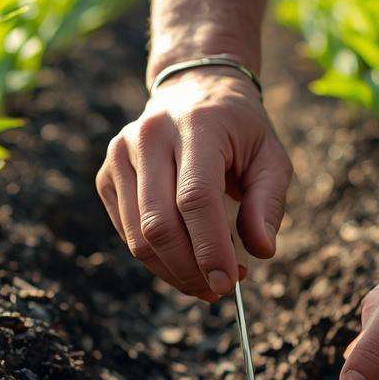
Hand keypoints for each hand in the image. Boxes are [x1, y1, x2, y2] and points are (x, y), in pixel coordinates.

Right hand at [96, 67, 291, 301]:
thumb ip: (268, 202)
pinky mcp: (107, 174)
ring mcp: (120, 154)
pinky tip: (183, 260)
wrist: (194, 90)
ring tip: (205, 280)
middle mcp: (149, 135)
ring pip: (137, 236)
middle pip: (159, 224)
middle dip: (189, 269)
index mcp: (196, 125)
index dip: (210, 248)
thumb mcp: (271, 157)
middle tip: (218, 290)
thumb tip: (261, 251)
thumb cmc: (239, 131)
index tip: (228, 283)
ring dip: (172, 272)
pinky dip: (156, 259)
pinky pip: (126, 233)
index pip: (195, 198)